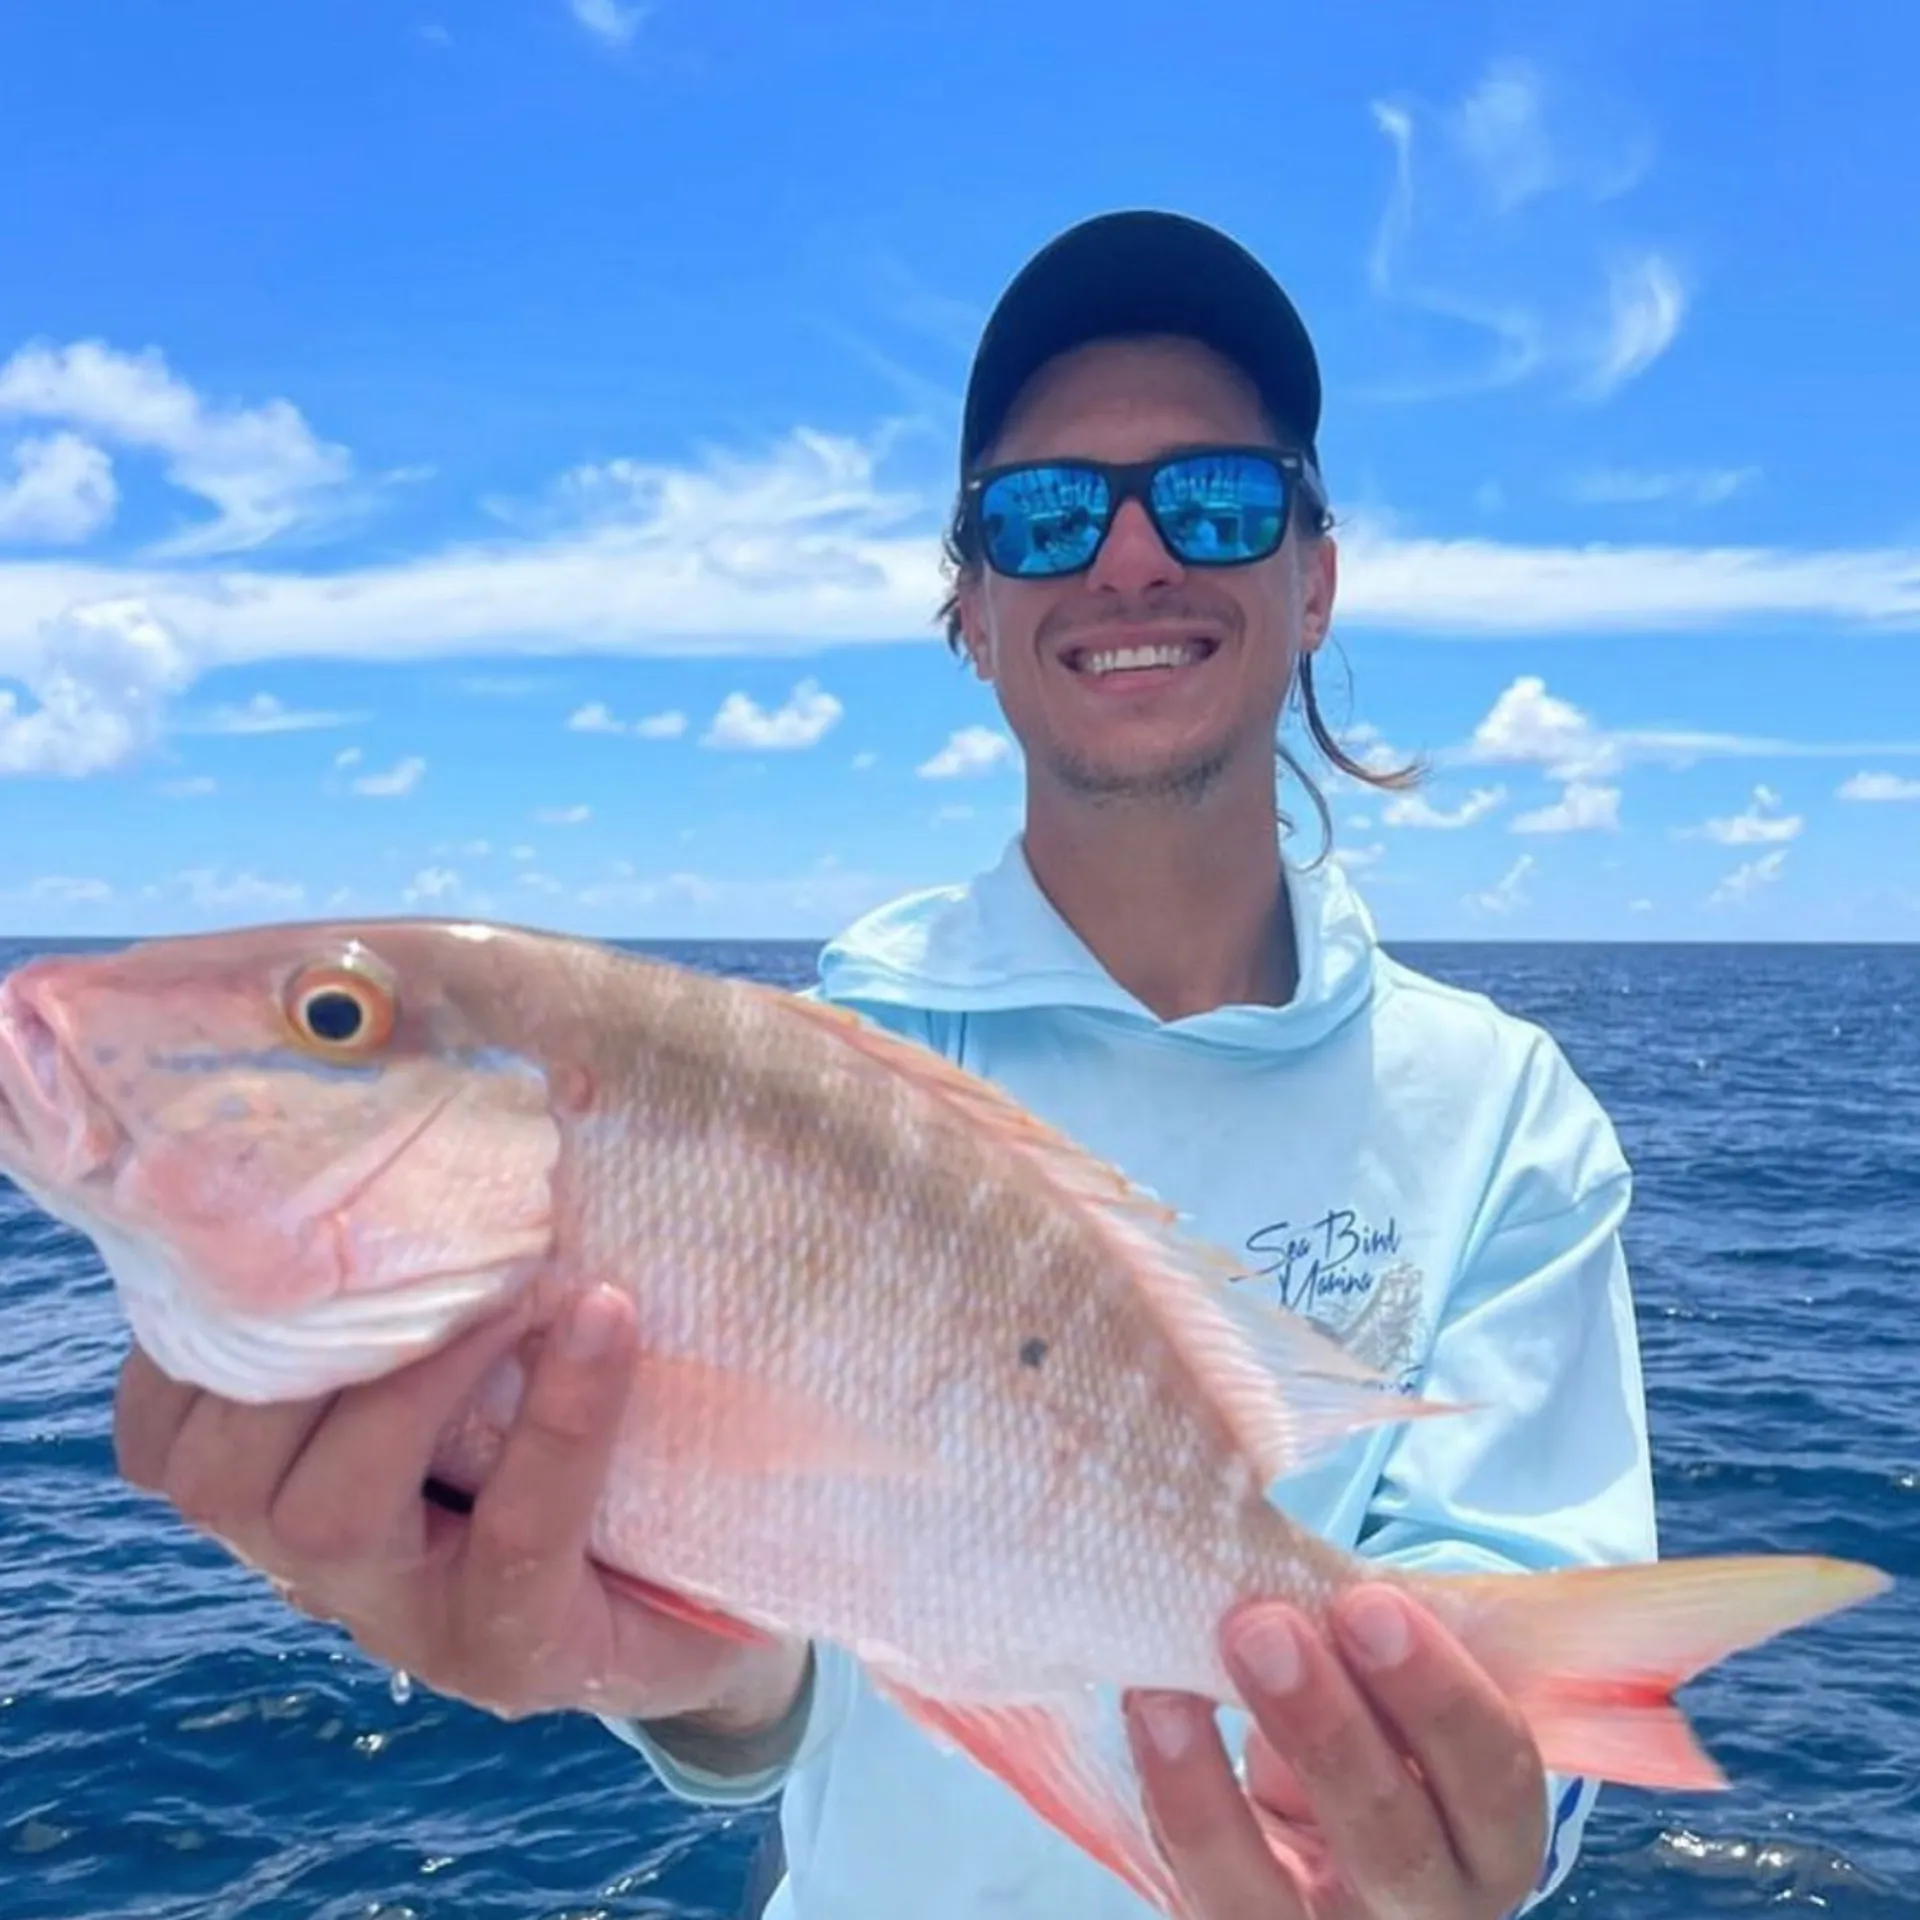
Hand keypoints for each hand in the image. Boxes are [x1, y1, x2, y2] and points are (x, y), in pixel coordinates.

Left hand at [112, 1284, 806, 1730]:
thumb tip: (793, 1250)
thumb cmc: (689, 1540)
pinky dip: (198, 1351)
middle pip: (337, 1515)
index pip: (518, 1549)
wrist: (618, 1614)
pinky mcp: (243, 1508)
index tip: (613, 1306)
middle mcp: (394, 1619)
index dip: (557, 1429)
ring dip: (310, 1350)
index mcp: (527, 1639)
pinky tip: (278, 1264)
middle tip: (501, 1257)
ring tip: (395, 1243)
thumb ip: (728, 1424)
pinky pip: (164, 1443)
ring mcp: (304, 1571)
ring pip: (230, 1483)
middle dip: (412, 1373)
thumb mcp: (726, 1509)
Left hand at [1125, 1584, 1547, 1919]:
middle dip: (1327, 1731)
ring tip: (1165, 1686)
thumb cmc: (1377, 1732)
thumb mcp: (1408, 1699)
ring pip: (1267, 1897)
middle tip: (1262, 1625)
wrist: (1317, 1839)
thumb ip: (1395, 1641)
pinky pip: (1193, 1886)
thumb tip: (1339, 1547)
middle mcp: (1424, 1910)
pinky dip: (1165, 1797)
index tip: (1367, 1600)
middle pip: (1393, 1844)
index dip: (1438, 1694)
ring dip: (1209, 1785)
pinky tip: (1145, 1715)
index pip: (1496, 1778)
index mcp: (1492, 1837)